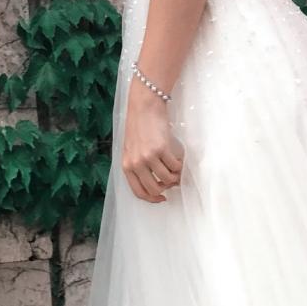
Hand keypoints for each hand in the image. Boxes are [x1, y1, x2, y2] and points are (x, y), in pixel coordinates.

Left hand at [122, 79, 184, 202]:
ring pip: (167, 178)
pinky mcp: (161, 149)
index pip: (139, 192)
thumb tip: (156, 181)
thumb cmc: (139, 126)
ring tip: (176, 167)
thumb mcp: (131, 149)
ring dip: (175, 176)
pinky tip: (178, 158)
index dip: (152, 199)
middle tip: (172, 181)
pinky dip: (179, 165)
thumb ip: (138, 165)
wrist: (144, 107)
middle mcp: (136, 163)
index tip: (162, 198)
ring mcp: (148, 157)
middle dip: (166, 188)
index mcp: (127, 165)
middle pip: (154, 188)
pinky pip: (175, 166)